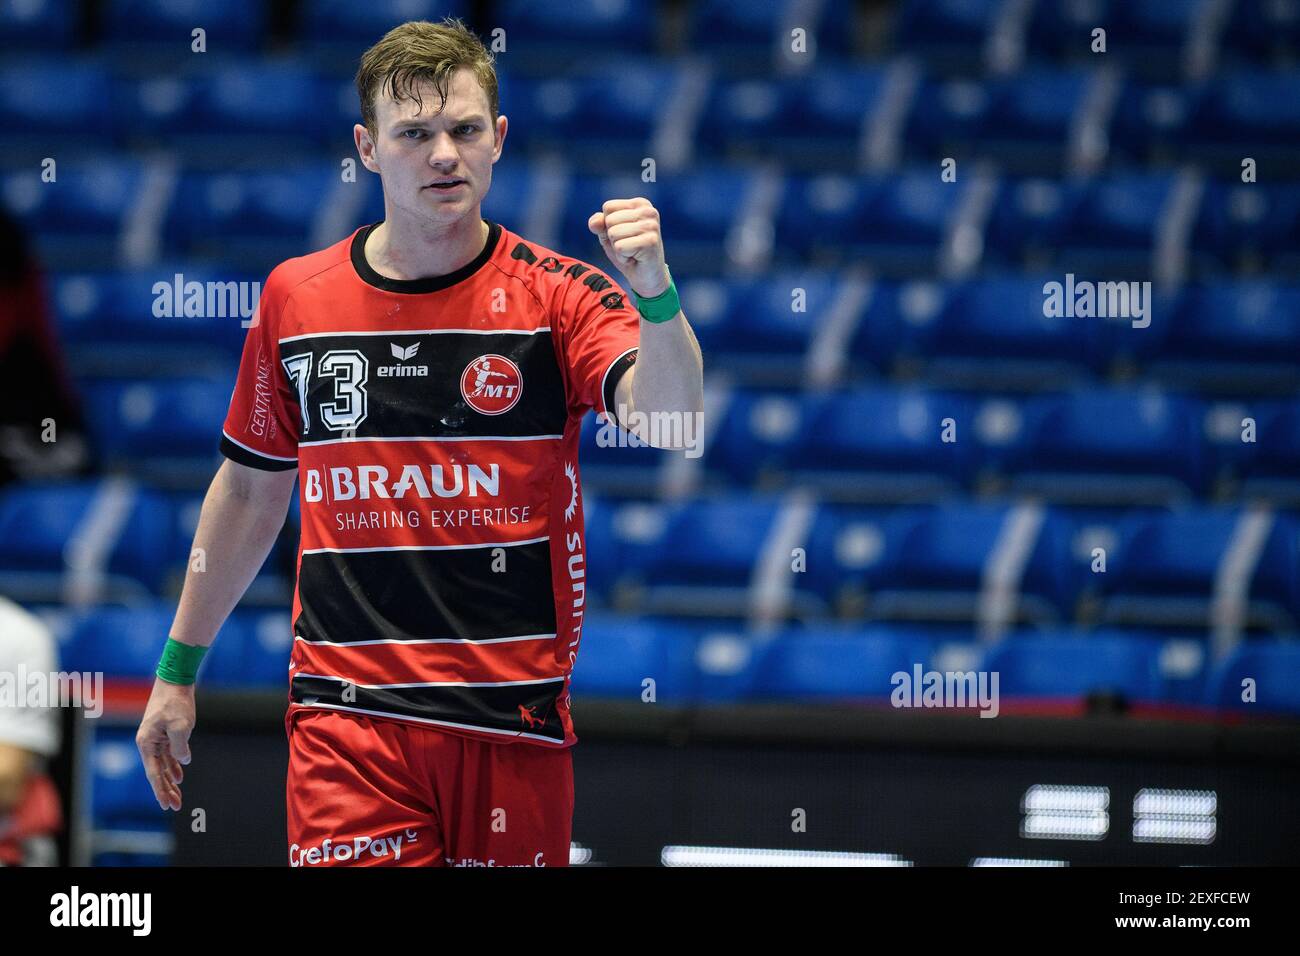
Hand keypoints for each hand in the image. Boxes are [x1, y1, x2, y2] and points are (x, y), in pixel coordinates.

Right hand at [136, 678, 195, 811]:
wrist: (175, 681)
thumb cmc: (175, 702)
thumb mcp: (182, 725)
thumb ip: (180, 747)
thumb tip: (183, 762)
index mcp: (146, 743)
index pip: (153, 773)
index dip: (161, 790)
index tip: (166, 805)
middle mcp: (148, 743)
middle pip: (157, 772)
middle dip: (166, 790)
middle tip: (176, 806)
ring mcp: (156, 738)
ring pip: (163, 765)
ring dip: (171, 780)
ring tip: (178, 795)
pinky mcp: (165, 733)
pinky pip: (168, 754)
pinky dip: (174, 765)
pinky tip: (180, 776)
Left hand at [587, 198, 670, 298]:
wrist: (647, 277)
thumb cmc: (629, 253)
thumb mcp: (609, 235)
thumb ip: (599, 224)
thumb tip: (594, 222)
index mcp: (640, 204)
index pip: (608, 207)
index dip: (609, 225)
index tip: (624, 235)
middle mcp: (649, 211)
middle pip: (610, 220)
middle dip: (613, 237)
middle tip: (629, 246)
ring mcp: (651, 226)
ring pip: (613, 233)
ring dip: (618, 248)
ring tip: (632, 252)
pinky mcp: (650, 242)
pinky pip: (619, 247)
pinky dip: (623, 257)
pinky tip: (635, 258)